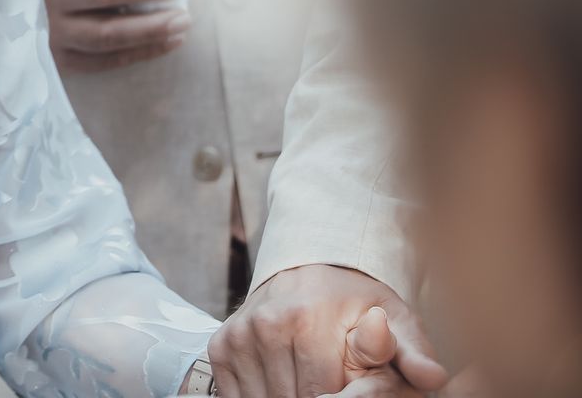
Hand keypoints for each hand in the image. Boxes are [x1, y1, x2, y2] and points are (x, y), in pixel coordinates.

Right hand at [211, 265, 448, 397]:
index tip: (349, 389)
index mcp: (308, 319)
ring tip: (310, 381)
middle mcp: (266, 325)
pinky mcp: (222, 346)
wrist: (306, 269)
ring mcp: (240, 336)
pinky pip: (239, 397)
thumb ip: (412, 350)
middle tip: (333, 383)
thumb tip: (433, 377)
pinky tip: (285, 384)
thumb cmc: (357, 302)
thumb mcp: (394, 317)